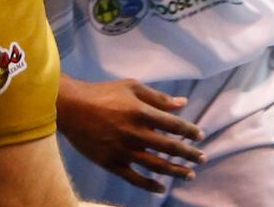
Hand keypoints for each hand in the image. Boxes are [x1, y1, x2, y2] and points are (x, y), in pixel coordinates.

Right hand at [56, 78, 204, 192]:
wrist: (71, 107)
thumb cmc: (102, 93)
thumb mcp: (131, 87)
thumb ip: (158, 97)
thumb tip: (182, 103)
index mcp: (141, 112)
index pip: (173, 125)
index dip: (189, 131)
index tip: (200, 136)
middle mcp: (135, 133)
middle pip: (169, 147)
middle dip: (189, 154)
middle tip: (202, 158)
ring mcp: (123, 151)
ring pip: (156, 166)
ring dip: (175, 171)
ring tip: (189, 175)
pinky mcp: (111, 163)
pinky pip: (135, 179)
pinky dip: (150, 185)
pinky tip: (161, 188)